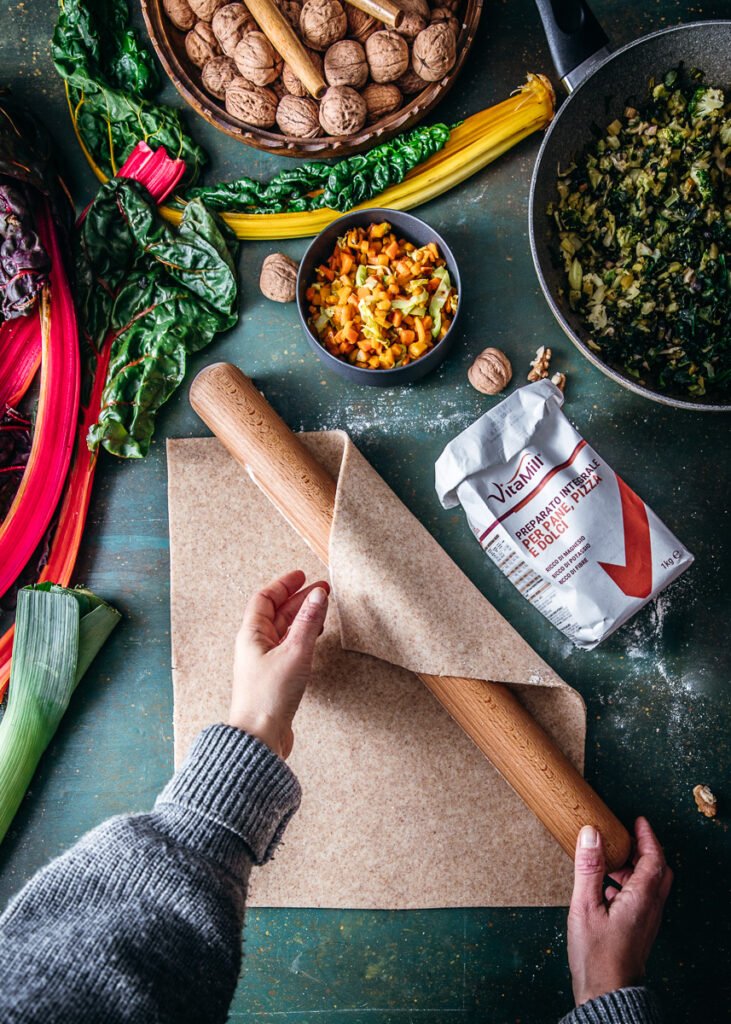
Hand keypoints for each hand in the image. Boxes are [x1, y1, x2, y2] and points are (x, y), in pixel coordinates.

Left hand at [229, 569, 328, 758]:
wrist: (260, 737)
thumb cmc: (269, 697)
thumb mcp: (295, 652)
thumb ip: (308, 622)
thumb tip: (318, 595)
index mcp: (252, 634)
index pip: (265, 598)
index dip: (284, 584)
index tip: (302, 575)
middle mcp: (255, 646)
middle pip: (276, 613)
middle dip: (299, 599)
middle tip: (322, 590)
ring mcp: (264, 662)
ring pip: (284, 630)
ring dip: (302, 618)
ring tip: (322, 610)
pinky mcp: (274, 678)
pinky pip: (288, 647)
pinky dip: (303, 637)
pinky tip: (314, 638)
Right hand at [567, 817, 672, 1006]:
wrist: (606, 994)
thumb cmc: (596, 955)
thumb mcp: (585, 906)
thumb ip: (589, 868)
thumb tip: (591, 834)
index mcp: (642, 898)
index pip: (654, 858)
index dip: (647, 837)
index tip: (638, 821)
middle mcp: (650, 909)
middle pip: (658, 871)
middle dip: (645, 851)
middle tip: (627, 837)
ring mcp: (646, 922)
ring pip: (650, 886)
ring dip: (635, 869)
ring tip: (610, 861)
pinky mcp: (638, 932)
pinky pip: (642, 900)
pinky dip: (629, 885)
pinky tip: (606, 890)